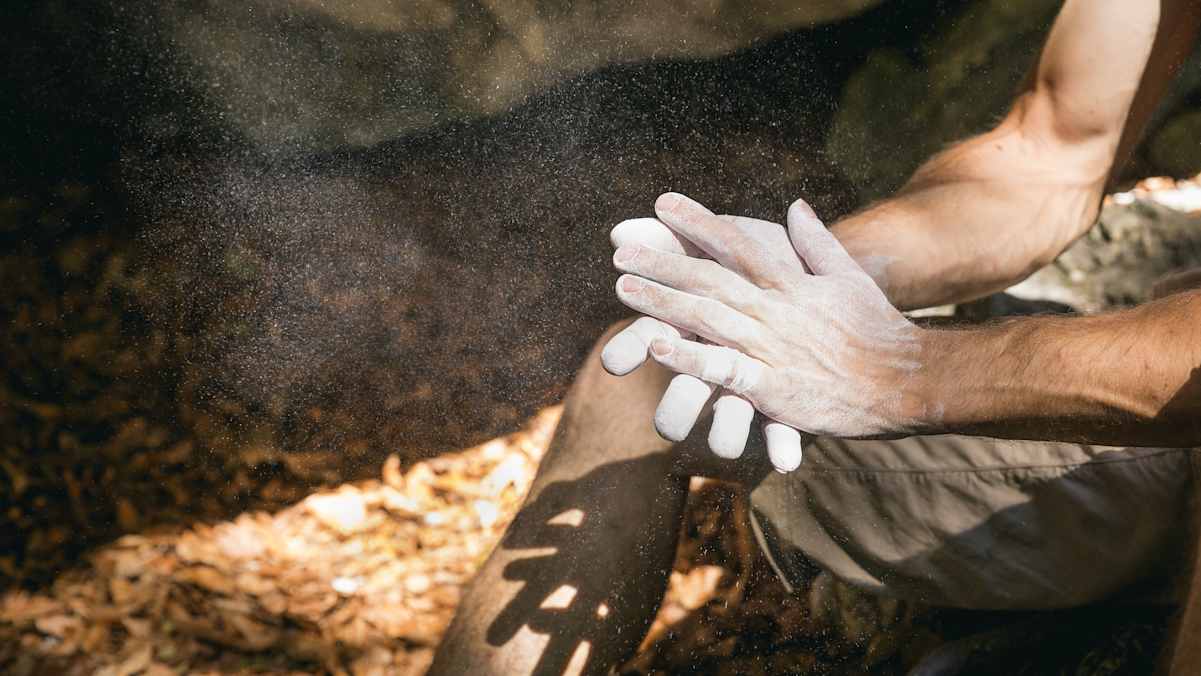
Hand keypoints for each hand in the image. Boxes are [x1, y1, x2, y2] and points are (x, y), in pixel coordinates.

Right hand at [600, 217, 805, 472]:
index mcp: (694, 325)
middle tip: (669, 429)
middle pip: (685, 395)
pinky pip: (779, 433)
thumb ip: (674, 237)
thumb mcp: (723, 241)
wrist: (828, 302)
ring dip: (729, 434)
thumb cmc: (765, 263)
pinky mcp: (783, 401)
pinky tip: (789, 463)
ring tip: (728, 449)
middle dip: (678, 412)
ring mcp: (748, 386)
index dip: (630, 352)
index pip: (650, 339)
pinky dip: (783, 448)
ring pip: (727, 425)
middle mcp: (715, 361)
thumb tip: (622, 229)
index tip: (613, 364)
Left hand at [612, 193, 926, 439]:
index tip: (661, 204)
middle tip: (619, 252)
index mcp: (791, 283)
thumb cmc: (877, 330)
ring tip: (622, 288)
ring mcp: (773, 349)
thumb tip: (795, 205)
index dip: (696, 223)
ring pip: (709, 319)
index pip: (736, 244)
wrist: (908, 382)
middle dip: (663, 263)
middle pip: (710, 279)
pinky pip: (726, 371)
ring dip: (662, 302)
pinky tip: (657, 347)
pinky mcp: (774, 389)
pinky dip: (691, 357)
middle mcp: (776, 310)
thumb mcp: (849, 278)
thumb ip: (817, 242)